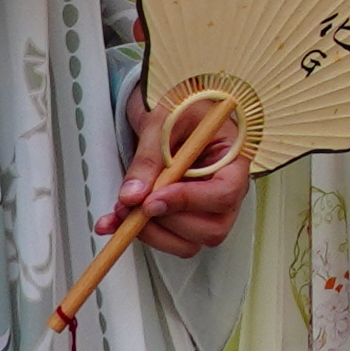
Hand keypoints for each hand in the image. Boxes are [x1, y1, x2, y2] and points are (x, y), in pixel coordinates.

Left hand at [122, 94, 253, 257]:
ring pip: (189, 242)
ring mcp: (206, 209)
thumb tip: (133, 195)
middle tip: (135, 205)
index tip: (154, 199)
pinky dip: (140, 235)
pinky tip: (116, 222)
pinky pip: (168, 240)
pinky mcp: (184, 218)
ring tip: (124, 210)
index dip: (189, 201)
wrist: (171, 109)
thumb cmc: (181, 107)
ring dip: (152, 233)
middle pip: (212, 228)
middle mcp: (225, 190)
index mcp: (233, 159)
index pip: (225, 193)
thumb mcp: (163, 121)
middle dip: (167, 222)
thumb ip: (149, 158)